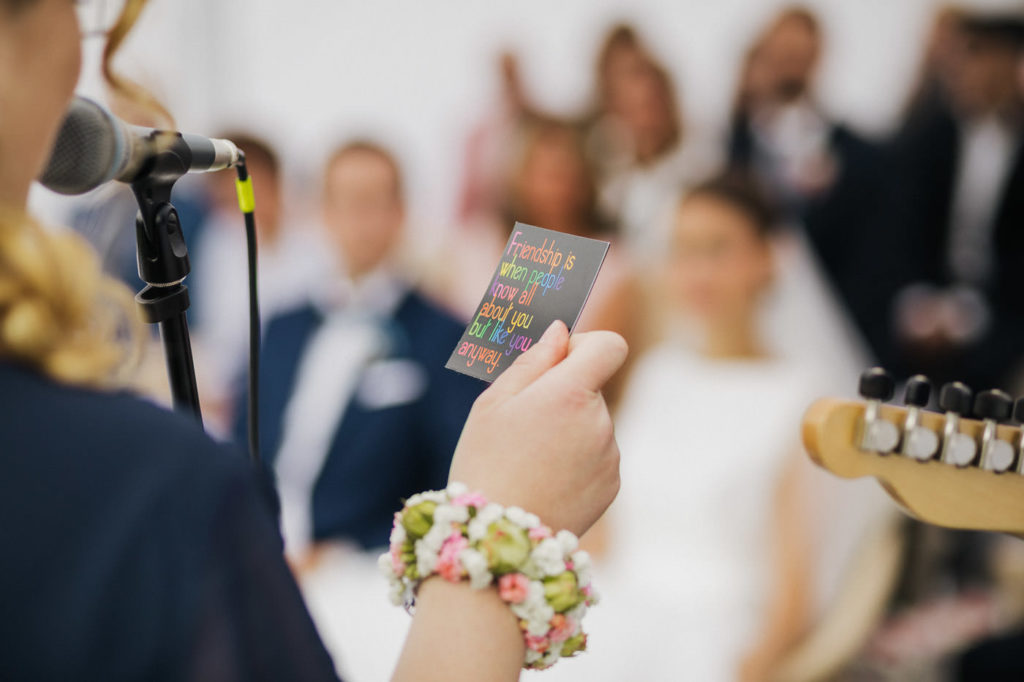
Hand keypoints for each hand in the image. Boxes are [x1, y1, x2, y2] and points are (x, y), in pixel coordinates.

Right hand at [449, 320, 626, 535]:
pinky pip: (597, 455)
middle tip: (524, 425)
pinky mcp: (611, 484)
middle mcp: (599, 422)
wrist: (500, 541)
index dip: (586, 345)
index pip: (609, 345)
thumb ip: (532, 361)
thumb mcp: (493, 404)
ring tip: (530, 459)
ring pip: (593, 423)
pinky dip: (576, 460)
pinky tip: (544, 479)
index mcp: (570, 393)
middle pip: (593, 387)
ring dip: (569, 430)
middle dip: (565, 394)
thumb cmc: (486, 464)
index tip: (559, 361)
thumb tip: (560, 332)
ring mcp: (610, 455)